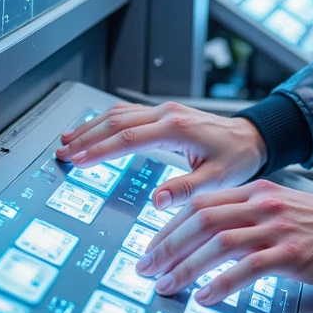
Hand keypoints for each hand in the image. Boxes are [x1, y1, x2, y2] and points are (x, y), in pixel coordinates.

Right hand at [56, 101, 265, 208]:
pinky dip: (104, 122)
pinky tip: (91, 131)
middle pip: (115, 121)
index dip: (98, 150)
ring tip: (67, 142)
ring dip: (91, 127)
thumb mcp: (217, 180)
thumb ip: (186, 189)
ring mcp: (164, 111)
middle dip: (86, 138)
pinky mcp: (163, 114)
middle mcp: (167, 114)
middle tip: (62, 154)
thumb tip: (156, 200)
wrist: (250, 138)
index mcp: (176, 129)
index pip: (127, 137)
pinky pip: (127, 113)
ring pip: (118, 113)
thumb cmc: (236, 158)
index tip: (77, 161)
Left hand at [134, 180, 312, 296]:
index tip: (151, 246)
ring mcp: (277, 229)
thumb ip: (248, 215)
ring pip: (219, 242)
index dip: (170, 226)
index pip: (202, 203)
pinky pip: (248, 268)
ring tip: (168, 285)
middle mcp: (263, 205)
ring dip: (187, 266)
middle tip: (146, 268)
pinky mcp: (292, 254)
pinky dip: (221, 283)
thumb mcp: (281, 208)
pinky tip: (206, 297)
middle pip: (202, 219)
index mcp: (258, 192)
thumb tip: (209, 235)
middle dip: (168, 246)